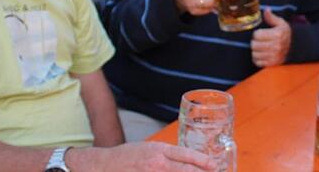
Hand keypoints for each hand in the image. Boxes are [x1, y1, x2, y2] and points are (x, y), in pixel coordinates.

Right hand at [72, 142, 215, 170]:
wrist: (102, 166)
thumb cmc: (127, 157)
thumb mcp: (150, 149)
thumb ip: (168, 155)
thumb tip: (189, 162)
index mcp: (159, 151)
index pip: (187, 155)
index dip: (204, 162)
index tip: (215, 166)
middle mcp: (157, 164)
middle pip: (186, 171)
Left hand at [251, 9, 291, 66]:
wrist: (294, 48)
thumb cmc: (285, 34)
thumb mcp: (281, 23)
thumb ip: (272, 17)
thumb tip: (266, 10)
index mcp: (277, 35)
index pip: (256, 35)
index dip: (257, 33)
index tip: (261, 34)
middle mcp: (276, 46)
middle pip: (254, 45)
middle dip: (255, 42)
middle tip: (259, 41)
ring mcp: (274, 56)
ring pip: (254, 54)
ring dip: (255, 50)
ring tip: (260, 47)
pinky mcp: (272, 64)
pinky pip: (257, 62)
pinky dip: (257, 58)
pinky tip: (261, 54)